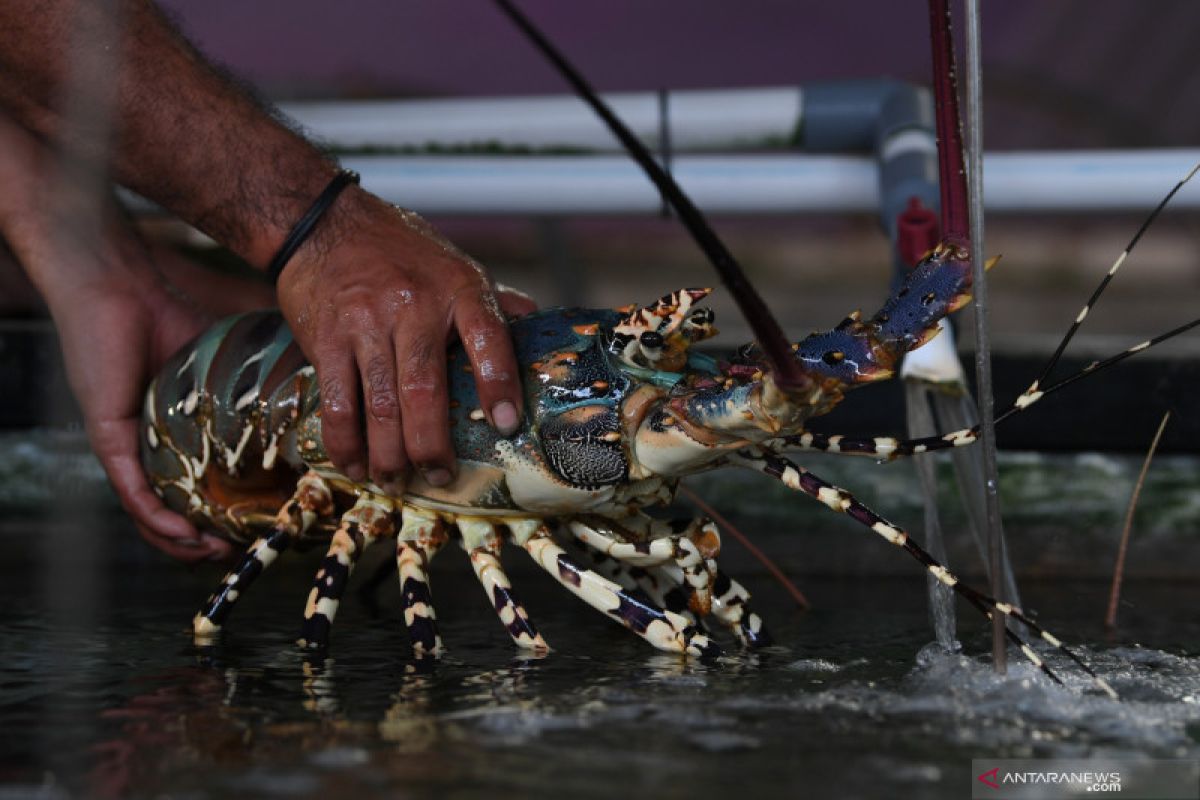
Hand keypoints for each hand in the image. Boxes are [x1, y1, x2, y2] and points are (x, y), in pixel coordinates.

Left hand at [0, 114, 243, 560]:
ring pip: (149, 513)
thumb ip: (268, 379)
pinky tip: (183, 535)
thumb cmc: (174, 314)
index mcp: (181, 434)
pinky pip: (132, 491)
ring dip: (180, 543)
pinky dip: (156, 520)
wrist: (124, 286)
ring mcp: (128, 445)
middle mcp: (151, 447)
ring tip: (212, 553)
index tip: (264, 525)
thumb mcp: (234, 361)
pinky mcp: (110, 437)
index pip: (204, 487)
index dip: (230, 516)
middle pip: (174, 512)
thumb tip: (330, 386)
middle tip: (238, 551)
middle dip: (204, 543)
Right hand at [276, 192, 526, 493]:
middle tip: (440, 477)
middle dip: (432, 446)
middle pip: (425, 390)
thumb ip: (496, 306)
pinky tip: (355, 464)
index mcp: (459, 289)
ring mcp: (367, 323)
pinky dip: (345, 442)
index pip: (488, 338)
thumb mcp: (456, 267)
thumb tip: (544, 337)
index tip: (506, 425)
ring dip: (388, 456)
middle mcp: (414, 306)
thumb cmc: (401, 252)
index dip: (500, 384)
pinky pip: (336, 402)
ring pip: (379, 405)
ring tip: (397, 482)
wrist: (323, 221)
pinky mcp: (326, 338)